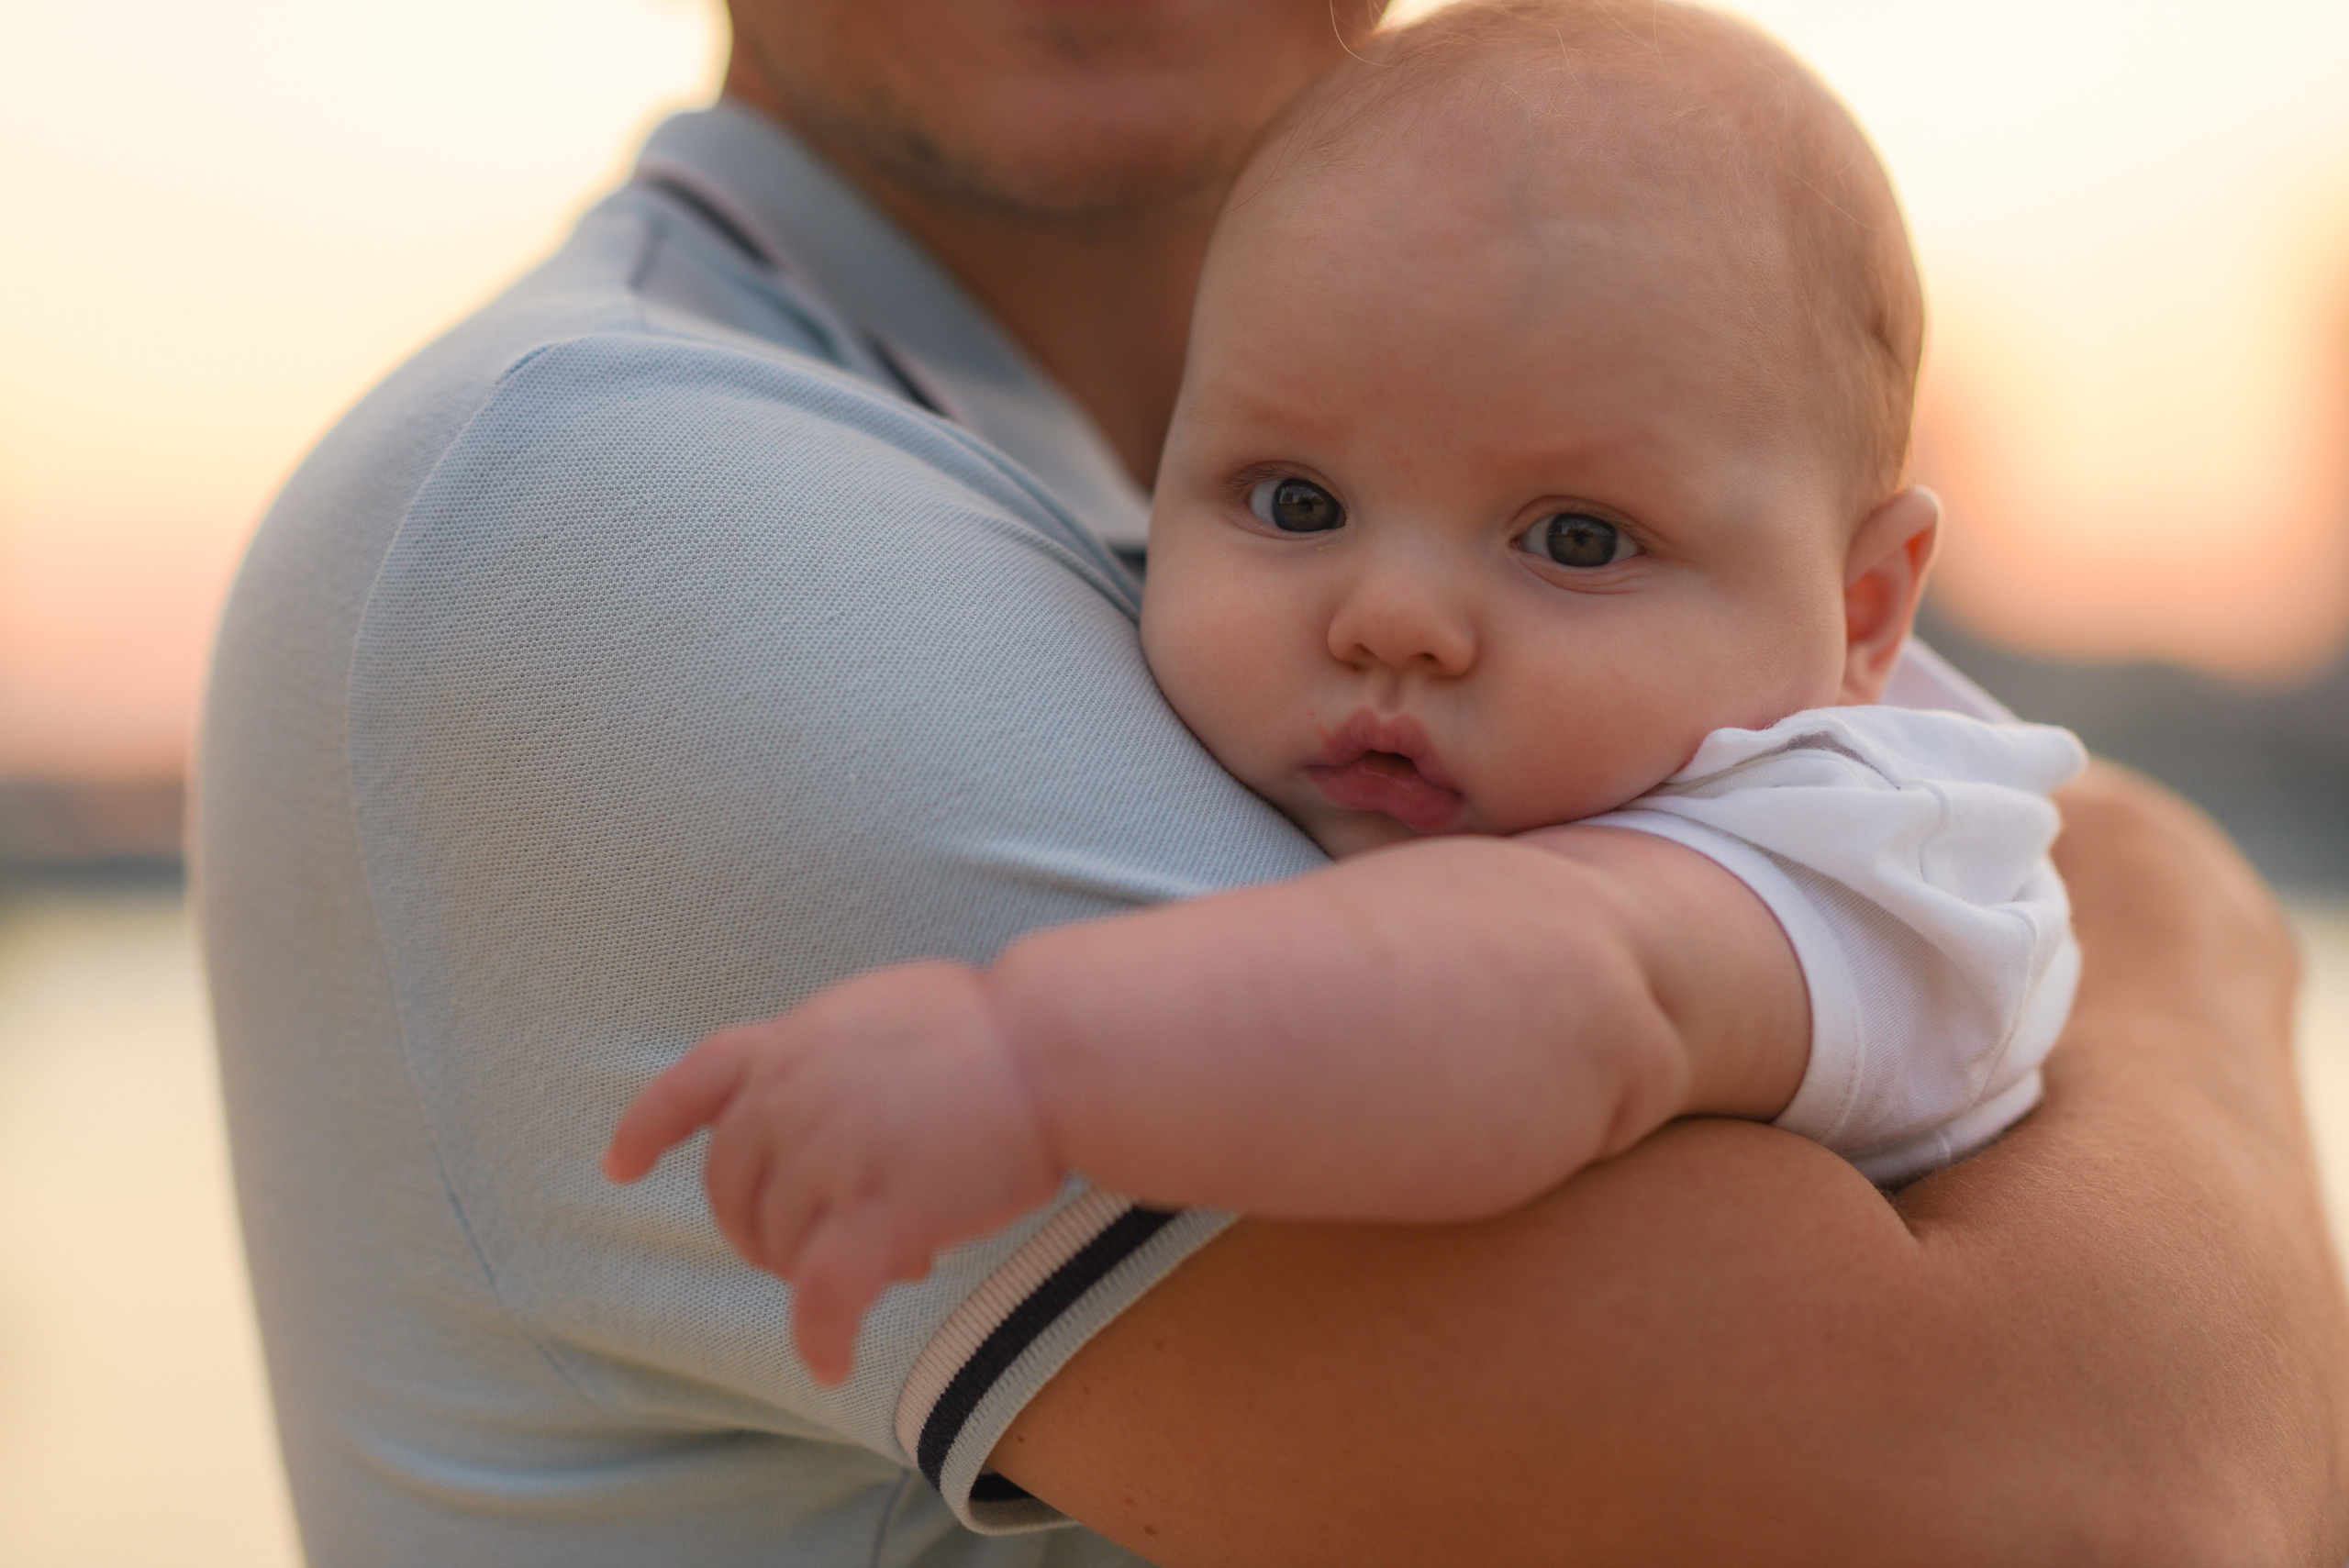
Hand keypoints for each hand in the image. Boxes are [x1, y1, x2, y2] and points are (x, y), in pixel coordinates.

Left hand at [603, 961, 1064, 1383]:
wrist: (1055, 1049)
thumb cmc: (1000, 1032)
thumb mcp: (885, 1014)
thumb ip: (835, 1056)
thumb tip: (827, 1107)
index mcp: (794, 1044)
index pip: (694, 1084)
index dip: (649, 1129)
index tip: (619, 1165)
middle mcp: (792, 1098)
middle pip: (735, 1193)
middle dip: (764, 1233)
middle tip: (824, 1249)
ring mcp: (827, 1157)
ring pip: (785, 1249)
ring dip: (825, 1271)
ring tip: (907, 1261)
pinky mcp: (875, 1214)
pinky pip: (823, 1300)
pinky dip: (821, 1339)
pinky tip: (832, 1364)